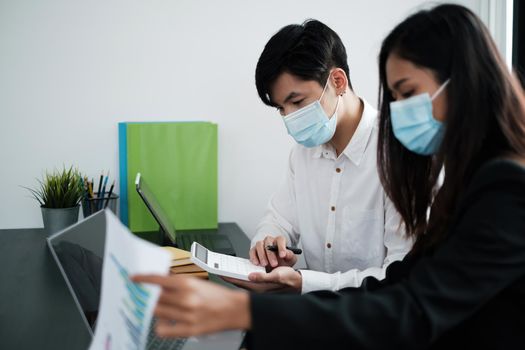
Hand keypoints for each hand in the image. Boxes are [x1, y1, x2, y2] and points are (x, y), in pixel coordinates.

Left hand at [131, 274, 250, 337]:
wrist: (235, 309)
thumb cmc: (217, 295)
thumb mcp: (198, 282)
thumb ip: (178, 281)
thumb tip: (160, 279)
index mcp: (188, 283)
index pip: (158, 280)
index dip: (143, 279)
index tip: (134, 279)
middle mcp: (186, 298)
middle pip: (155, 297)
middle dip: (146, 296)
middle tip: (142, 295)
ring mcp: (187, 315)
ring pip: (157, 313)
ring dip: (153, 309)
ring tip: (156, 307)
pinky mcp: (189, 330)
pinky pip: (164, 330)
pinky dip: (160, 326)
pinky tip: (163, 321)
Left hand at [222, 266, 301, 293]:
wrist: (297, 282)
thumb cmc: (288, 280)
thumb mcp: (277, 276)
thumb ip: (263, 277)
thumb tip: (251, 276)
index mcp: (259, 287)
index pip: (240, 282)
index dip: (229, 277)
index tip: (220, 273)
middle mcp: (257, 286)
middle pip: (239, 281)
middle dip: (230, 276)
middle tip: (220, 271)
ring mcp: (259, 284)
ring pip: (243, 280)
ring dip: (235, 276)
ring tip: (227, 271)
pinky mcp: (261, 281)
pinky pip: (248, 278)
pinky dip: (242, 275)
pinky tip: (240, 271)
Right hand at [249, 235, 296, 267]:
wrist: (275, 268)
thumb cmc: (283, 262)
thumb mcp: (290, 260)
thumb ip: (290, 256)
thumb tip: (286, 253)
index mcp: (279, 241)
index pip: (280, 239)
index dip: (281, 247)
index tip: (282, 256)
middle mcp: (269, 241)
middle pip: (268, 242)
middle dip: (271, 254)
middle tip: (274, 264)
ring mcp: (261, 244)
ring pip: (259, 245)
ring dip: (262, 255)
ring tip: (265, 265)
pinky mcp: (254, 250)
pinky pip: (252, 251)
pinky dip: (254, 257)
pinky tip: (257, 264)